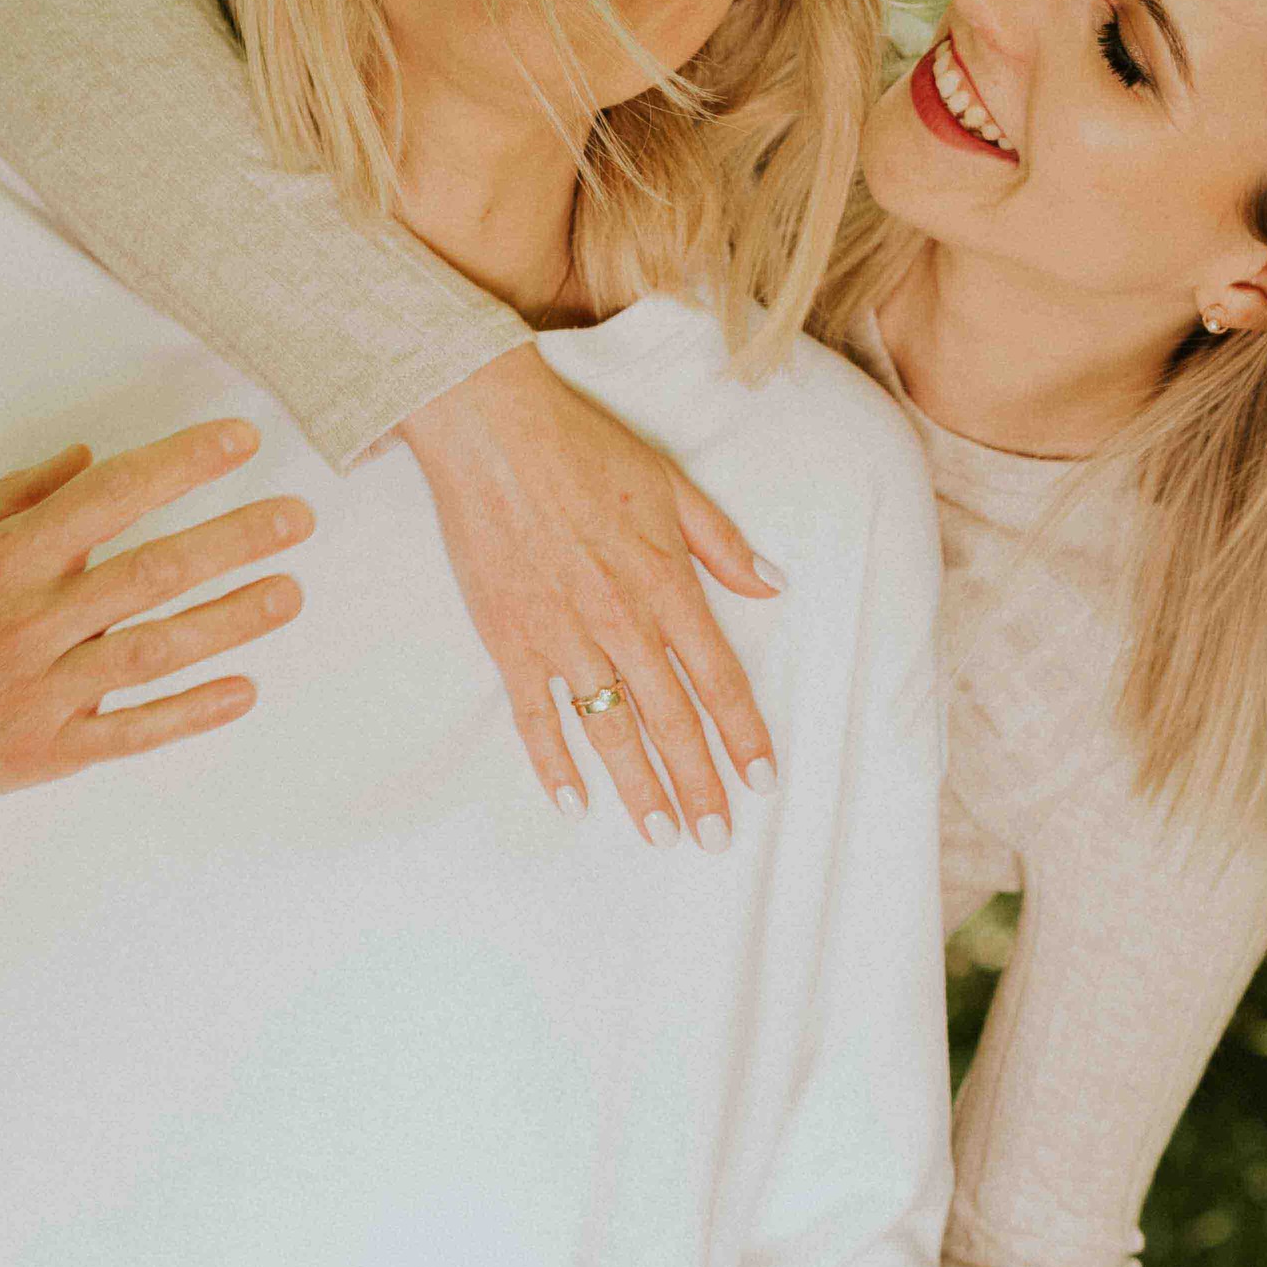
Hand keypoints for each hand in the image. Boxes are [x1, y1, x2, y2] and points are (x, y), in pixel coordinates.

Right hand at [0, 419, 308, 983]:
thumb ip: (15, 499)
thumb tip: (90, 457)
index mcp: (0, 562)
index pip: (110, 498)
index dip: (181, 465)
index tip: (241, 440)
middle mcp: (28, 623)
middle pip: (151, 572)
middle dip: (233, 539)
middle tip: (296, 517)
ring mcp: (42, 692)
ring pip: (156, 651)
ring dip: (231, 621)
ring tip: (290, 592)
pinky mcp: (50, 753)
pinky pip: (135, 732)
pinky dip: (192, 713)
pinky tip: (244, 690)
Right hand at [400, 348, 780, 842]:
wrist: (491, 428)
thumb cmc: (583, 447)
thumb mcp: (672, 484)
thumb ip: (723, 544)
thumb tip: (774, 587)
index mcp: (665, 584)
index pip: (718, 678)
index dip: (743, 735)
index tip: (762, 781)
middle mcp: (620, 620)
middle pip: (671, 720)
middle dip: (699, 785)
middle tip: (717, 837)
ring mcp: (562, 635)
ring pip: (610, 729)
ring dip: (639, 788)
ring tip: (661, 836)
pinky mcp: (510, 639)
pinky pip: (535, 715)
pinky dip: (553, 762)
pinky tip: (575, 803)